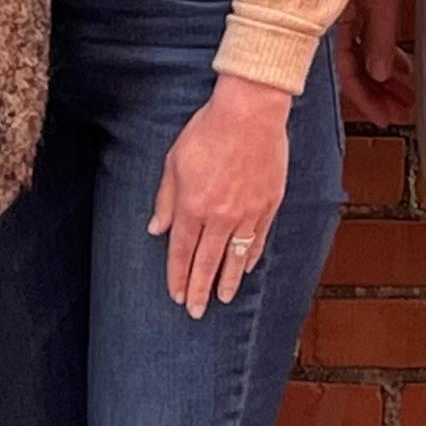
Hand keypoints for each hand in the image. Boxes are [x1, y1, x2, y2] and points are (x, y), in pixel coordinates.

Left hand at [152, 71, 295, 312]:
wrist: (249, 114)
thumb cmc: (206, 132)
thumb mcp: (174, 162)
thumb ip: (166, 199)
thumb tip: (156, 228)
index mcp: (192, 206)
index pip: (181, 251)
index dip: (177, 275)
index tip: (175, 294)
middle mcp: (219, 216)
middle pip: (206, 261)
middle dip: (199, 289)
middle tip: (195, 311)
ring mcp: (247, 213)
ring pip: (235, 257)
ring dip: (226, 281)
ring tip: (221, 300)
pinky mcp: (268, 205)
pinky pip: (257, 239)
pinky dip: (250, 257)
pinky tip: (244, 269)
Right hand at [339, 0, 416, 127]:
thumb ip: (379, 35)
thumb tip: (381, 74)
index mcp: (334, 19)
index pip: (347, 72)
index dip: (367, 99)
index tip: (387, 118)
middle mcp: (337, 19)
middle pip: (355, 68)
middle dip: (380, 94)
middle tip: (403, 110)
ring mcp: (348, 10)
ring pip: (364, 55)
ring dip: (386, 76)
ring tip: (409, 93)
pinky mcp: (359, 0)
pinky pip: (369, 39)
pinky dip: (386, 55)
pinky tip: (402, 63)